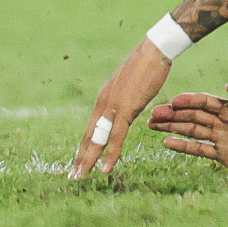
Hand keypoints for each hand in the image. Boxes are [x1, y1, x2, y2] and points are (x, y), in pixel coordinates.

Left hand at [69, 38, 171, 177]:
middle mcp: (104, 103)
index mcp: (104, 97)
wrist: (154, 50)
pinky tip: (105, 167)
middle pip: (89, 135)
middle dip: (81, 156)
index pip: (90, 126)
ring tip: (82, 175)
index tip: (78, 158)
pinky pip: (116, 136)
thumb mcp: (129, 84)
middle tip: (73, 174)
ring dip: (89, 159)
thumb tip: (126, 110)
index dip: (84, 144)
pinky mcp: (127, 108)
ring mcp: (113, 106)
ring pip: (98, 138)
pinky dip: (110, 154)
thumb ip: (124, 99)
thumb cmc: (146, 64)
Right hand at [148, 84, 227, 169]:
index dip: (189, 101)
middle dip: (173, 115)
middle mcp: (223, 122)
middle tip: (153, 113)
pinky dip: (183, 146)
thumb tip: (227, 85)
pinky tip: (167, 143)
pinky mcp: (222, 155)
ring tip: (152, 125)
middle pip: (193, 117)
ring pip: (191, 131)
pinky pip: (198, 150)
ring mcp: (221, 139)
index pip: (205, 103)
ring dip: (172, 128)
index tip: (173, 101)